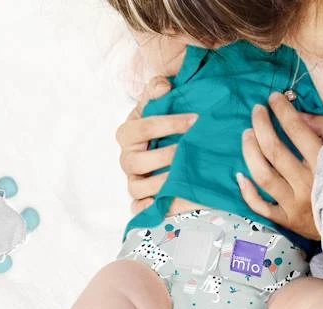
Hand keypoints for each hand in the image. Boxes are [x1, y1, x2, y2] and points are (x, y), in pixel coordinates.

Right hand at [116, 76, 197, 214]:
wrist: (165, 142)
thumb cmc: (164, 122)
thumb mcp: (159, 103)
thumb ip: (158, 90)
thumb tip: (163, 86)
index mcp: (128, 134)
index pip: (142, 128)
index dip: (168, 124)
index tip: (195, 120)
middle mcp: (127, 158)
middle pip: (136, 162)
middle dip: (164, 157)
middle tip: (188, 152)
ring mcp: (133, 179)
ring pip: (137, 187)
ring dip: (160, 184)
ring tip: (182, 179)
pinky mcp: (140, 197)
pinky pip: (137, 207)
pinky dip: (145, 208)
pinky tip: (160, 204)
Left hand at [237, 92, 322, 239]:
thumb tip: (298, 116)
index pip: (297, 130)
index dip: (282, 111)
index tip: (274, 99)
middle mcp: (307, 184)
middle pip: (274, 151)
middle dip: (261, 126)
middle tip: (256, 112)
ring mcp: (294, 204)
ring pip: (263, 176)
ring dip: (250, 152)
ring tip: (247, 135)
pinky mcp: (287, 220)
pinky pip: (261, 207)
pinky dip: (247, 192)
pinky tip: (240, 175)